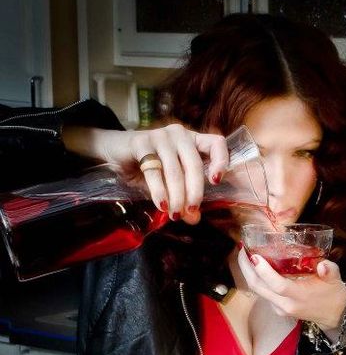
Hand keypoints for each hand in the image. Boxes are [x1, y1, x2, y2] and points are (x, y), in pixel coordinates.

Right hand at [63, 124, 229, 223]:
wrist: (115, 152)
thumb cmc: (147, 167)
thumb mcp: (169, 185)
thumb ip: (183, 199)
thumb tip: (194, 219)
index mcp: (192, 141)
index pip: (216, 143)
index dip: (221, 160)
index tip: (216, 181)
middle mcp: (179, 135)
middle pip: (194, 164)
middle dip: (195, 192)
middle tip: (191, 211)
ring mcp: (160, 136)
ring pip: (174, 170)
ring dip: (176, 196)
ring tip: (175, 214)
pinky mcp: (141, 141)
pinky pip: (154, 170)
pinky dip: (159, 190)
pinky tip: (161, 204)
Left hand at [236, 249, 345, 331]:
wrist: (333, 315)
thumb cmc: (333, 294)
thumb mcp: (335, 280)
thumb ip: (330, 271)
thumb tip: (322, 265)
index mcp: (299, 297)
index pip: (277, 286)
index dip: (264, 272)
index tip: (254, 255)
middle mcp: (286, 305)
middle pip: (258, 288)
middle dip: (246, 268)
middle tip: (242, 248)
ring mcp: (280, 308)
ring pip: (257, 291)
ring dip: (248, 272)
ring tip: (245, 253)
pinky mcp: (277, 309)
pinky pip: (262, 293)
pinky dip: (256, 278)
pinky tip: (255, 266)